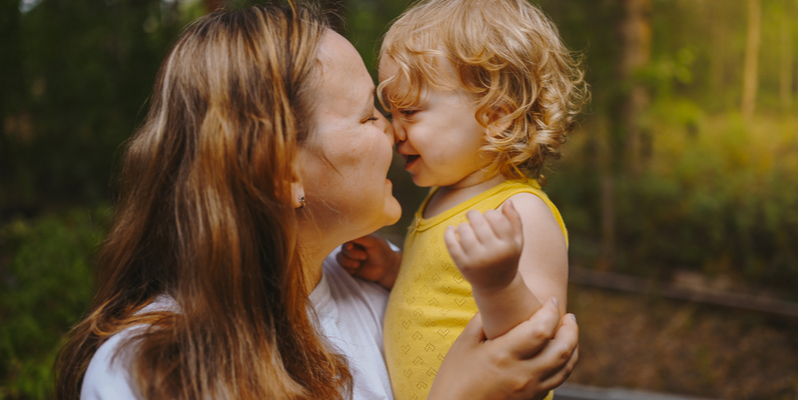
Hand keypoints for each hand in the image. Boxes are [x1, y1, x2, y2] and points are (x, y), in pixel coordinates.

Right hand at [336, 234, 400, 289]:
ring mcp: (350, 257)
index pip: (346, 236)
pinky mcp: (350, 267)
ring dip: (348, 262)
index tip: (351, 246)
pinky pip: (342, 267)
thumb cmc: (382, 252)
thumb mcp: (373, 242)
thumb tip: (347, 232)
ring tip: (358, 265)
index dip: (347, 242)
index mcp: (358, 237)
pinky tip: (356, 270)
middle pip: (343, 248)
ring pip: (340, 257)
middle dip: (352, 254)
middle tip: (365, 257)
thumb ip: (361, 237)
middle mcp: (352, 246)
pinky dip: (348, 269)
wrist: (387, 268)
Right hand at [428, 298, 578, 399]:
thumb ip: (483, 320)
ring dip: (573, 348)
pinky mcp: (531, 399)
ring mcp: (530, 390)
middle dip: (571, 329)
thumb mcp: (465, 343)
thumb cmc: (455, 376)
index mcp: (504, 355)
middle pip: (562, 349)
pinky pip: (557, 380)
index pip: (541, 330)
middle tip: (568, 317)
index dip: (551, 311)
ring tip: (569, 334)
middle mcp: (523, 374)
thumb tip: (497, 302)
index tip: (550, 300)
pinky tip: (557, 355)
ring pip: (565, 368)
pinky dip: (564, 365)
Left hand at [444, 201, 523, 290]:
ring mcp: (477, 260)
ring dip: (463, 225)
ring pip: (464, 229)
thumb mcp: (517, 241)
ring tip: (466, 228)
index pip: (496, 217)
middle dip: (473, 214)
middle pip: (478, 221)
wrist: (496, 285)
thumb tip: (509, 201)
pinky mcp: (463, 265)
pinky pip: (451, 243)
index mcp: (508, 246)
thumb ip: (515, 220)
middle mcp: (493, 253)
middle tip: (472, 216)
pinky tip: (451, 230)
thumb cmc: (506, 257)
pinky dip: (449, 233)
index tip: (488, 217)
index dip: (490, 213)